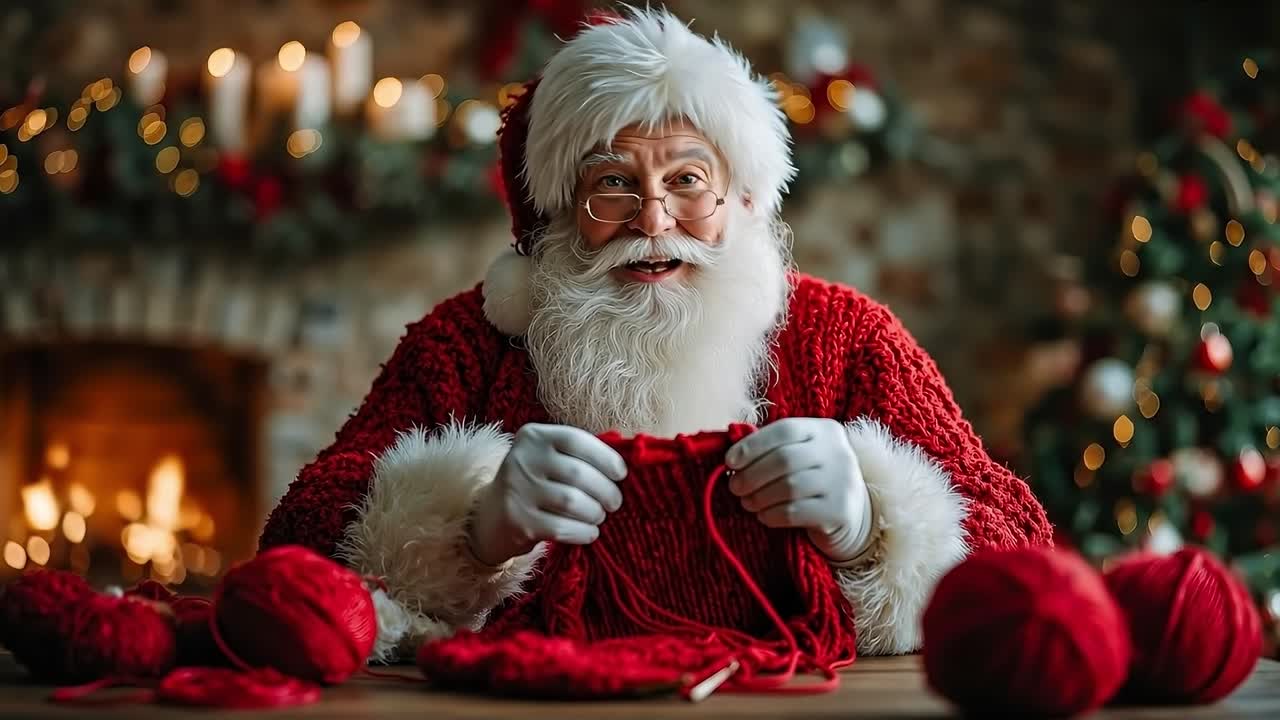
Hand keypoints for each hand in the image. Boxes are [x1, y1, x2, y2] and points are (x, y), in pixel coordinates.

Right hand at [466, 423, 627, 566]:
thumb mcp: (548, 458)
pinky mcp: (518, 521)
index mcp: (533, 436)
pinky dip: (583, 532)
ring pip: (572, 502)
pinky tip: (590, 532)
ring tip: (599, 515)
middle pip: (578, 474)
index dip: (605, 457)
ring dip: (595, 512)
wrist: (490, 516)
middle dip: (605, 491)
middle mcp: (521, 459)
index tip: (621, 473)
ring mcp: (517, 491)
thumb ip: (580, 455)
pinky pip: (562, 528)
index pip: (576, 440)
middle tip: (615, 502)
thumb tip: (630, 458)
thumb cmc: (535, 482)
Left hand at [725, 417, 872, 563]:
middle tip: (734, 487)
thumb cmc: (814, 479)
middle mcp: (838, 452)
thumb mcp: (801, 455)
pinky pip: (794, 512)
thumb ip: (772, 449)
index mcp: (825, 430)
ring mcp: (842, 481)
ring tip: (747, 502)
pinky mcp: (838, 511)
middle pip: (784, 459)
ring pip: (788, 487)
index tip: (729, 461)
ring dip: (759, 497)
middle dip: (751, 475)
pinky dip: (771, 515)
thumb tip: (731, 457)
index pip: (784, 430)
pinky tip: (763, 516)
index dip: (752, 445)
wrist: (851, 515)